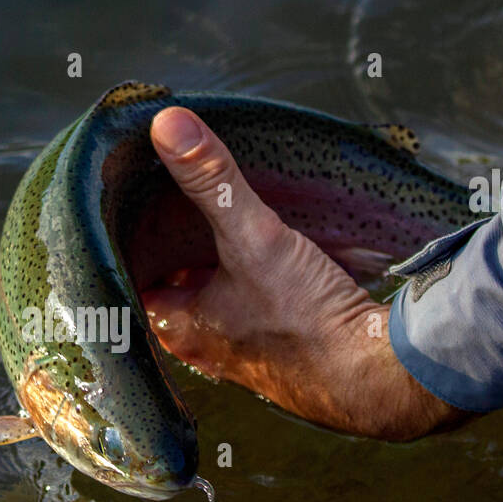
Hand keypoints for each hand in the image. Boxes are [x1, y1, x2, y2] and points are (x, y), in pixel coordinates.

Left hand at [140, 107, 471, 440]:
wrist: (374, 375)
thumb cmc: (305, 320)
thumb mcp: (253, 238)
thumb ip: (211, 181)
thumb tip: (167, 126)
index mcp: (177, 327)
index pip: (129, 278)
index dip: (128, 241)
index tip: (129, 204)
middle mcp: (202, 346)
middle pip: (171, 286)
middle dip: (173, 247)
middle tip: (173, 198)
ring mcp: (242, 353)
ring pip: (213, 297)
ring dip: (215, 264)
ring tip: (218, 215)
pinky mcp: (281, 351)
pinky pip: (252, 308)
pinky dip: (251, 281)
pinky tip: (269, 254)